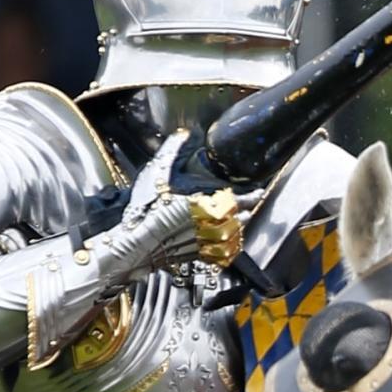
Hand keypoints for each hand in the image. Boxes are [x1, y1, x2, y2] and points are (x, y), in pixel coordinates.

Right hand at [101, 133, 261, 281]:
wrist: (133, 243)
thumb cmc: (145, 209)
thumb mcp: (158, 174)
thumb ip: (173, 152)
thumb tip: (184, 134)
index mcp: (206, 204)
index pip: (240, 200)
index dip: (251, 195)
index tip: (258, 191)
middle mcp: (211, 225)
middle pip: (241, 218)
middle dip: (248, 211)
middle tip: (254, 204)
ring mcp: (206, 243)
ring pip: (234, 236)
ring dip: (241, 228)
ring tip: (244, 220)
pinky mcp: (198, 257)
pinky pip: (223, 254)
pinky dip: (229, 247)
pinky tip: (230, 242)